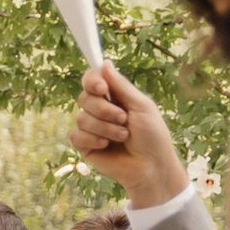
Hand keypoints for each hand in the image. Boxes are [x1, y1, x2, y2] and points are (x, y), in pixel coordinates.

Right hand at [72, 57, 185, 205]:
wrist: (151, 166)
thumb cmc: (152, 136)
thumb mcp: (141, 106)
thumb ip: (121, 86)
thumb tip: (104, 63)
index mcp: (114, 97)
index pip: (92, 80)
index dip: (92, 81)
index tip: (102, 88)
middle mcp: (100, 110)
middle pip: (84, 98)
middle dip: (104, 109)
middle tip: (123, 119)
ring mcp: (92, 128)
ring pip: (81, 118)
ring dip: (104, 127)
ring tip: (123, 136)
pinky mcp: (85, 145)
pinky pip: (76, 135)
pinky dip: (92, 139)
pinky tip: (106, 146)